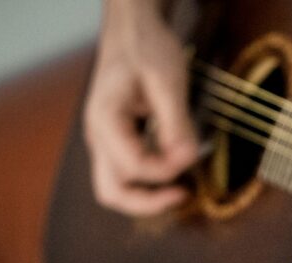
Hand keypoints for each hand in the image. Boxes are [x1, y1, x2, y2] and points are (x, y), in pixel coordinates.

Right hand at [84, 0, 197, 215]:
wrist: (131, 31)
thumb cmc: (146, 49)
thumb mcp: (168, 81)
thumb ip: (177, 122)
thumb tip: (188, 158)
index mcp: (105, 121)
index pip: (134, 167)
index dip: (167, 170)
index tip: (193, 155)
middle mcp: (98, 136)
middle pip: (112, 192)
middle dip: (148, 203)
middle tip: (183, 195)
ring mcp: (104, 141)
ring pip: (116, 188)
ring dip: (147, 196)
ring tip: (180, 189)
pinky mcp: (117, 141)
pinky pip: (126, 173)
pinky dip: (148, 181)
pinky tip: (173, 170)